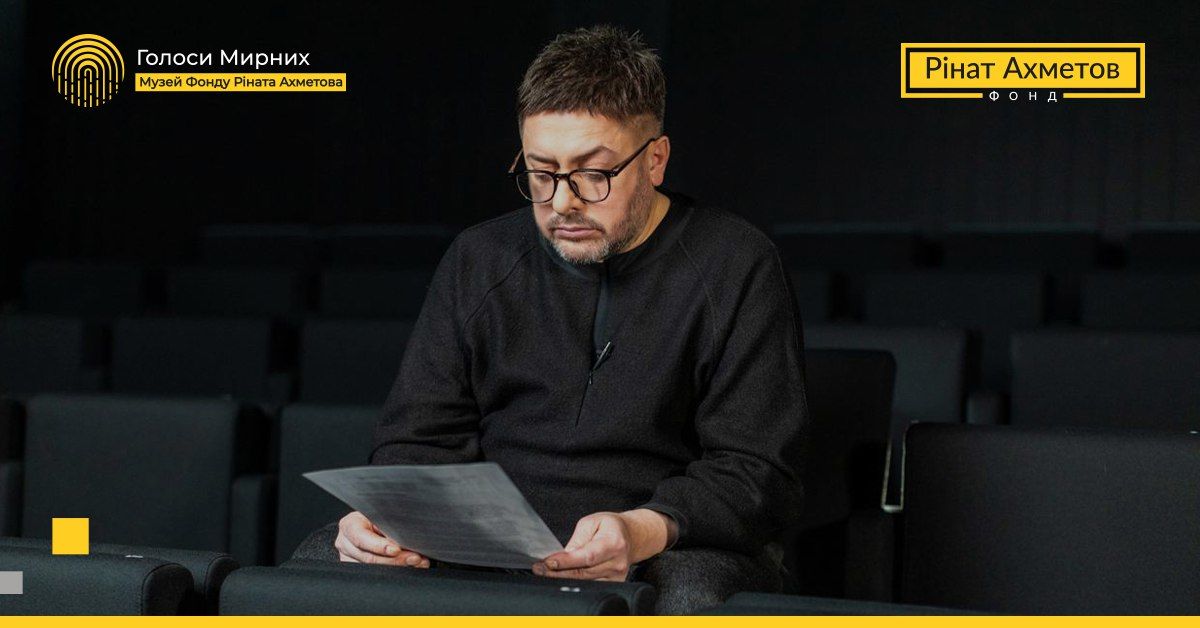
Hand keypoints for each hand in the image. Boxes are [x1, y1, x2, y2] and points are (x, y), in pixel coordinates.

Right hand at [335, 511, 429, 566]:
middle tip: (415, 558)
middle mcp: (345, 544)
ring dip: (399, 568)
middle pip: (369, 558)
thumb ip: (389, 524)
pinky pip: (376, 576)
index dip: (379, 546)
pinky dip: (396, 573)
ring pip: (374, 570)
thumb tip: (406, 536)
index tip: (396, 549)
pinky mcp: (357, 572)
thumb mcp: (381, 515)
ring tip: (417, 563)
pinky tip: (410, 568)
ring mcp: (349, 560)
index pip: (361, 538)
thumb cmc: (378, 517)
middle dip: (396, 560)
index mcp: (349, 526)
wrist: (370, 524)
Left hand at [531, 509, 671, 580]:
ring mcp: (617, 576)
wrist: (631, 535)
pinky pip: (590, 586)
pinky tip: (563, 577)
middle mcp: (617, 562)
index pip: (587, 556)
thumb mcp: (591, 522)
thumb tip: (562, 556)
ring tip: (546, 572)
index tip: (548, 562)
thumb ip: (577, 540)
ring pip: (584, 582)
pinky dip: (575, 582)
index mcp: (613, 543)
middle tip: (539, 568)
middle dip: (557, 571)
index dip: (566, 562)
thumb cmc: (610, 527)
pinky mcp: (614, 584)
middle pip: (583, 573)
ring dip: (563, 578)